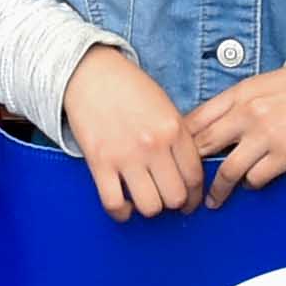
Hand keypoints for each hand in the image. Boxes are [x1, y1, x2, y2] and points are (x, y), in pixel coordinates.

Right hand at [60, 47, 202, 221]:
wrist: (90, 72)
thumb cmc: (128, 87)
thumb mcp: (165, 106)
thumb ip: (178, 137)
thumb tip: (187, 171)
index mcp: (174, 129)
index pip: (195, 176)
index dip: (194, 196)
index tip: (189, 201)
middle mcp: (153, 145)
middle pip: (176, 196)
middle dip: (174, 203)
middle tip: (167, 199)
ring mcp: (126, 156)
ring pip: (150, 206)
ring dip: (150, 207)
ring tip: (145, 198)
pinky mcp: (99, 162)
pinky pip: (114, 203)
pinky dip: (121, 212)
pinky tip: (124, 205)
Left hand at [182, 62, 285, 207]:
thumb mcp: (255, 86)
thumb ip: (229, 105)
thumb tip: (201, 128)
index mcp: (237, 95)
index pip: (195, 120)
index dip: (179, 142)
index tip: (174, 156)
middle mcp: (248, 114)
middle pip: (204, 147)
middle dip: (190, 168)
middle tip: (183, 184)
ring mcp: (266, 136)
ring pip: (228, 170)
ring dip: (217, 189)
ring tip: (212, 200)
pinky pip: (257, 178)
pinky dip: (250, 184)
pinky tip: (250, 184)